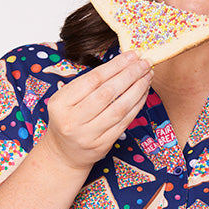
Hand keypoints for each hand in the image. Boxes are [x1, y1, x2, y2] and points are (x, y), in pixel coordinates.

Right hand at [42, 51, 151, 171]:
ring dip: (137, 90)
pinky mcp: (102, 146)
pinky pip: (124, 122)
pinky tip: (143, 94)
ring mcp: (88, 135)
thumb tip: (122, 63)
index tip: (131, 55)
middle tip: (145, 63)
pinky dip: (136, 106)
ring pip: (119, 108)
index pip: (93, 79)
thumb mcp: (66, 99)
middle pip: (107, 93)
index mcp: (60, 103)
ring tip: (147, 76)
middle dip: (130, 75)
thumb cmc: (68, 119)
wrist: (64, 153)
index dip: (115, 66)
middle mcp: (72, 120)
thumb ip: (88, 84)